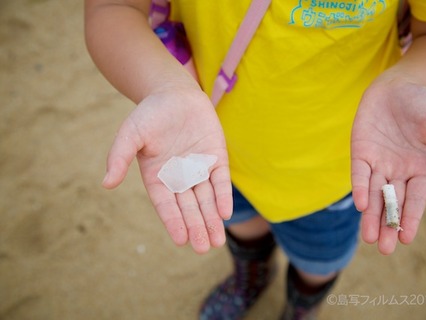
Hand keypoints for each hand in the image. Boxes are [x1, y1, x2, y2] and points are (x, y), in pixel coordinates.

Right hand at [102, 88, 231, 253]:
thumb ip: (119, 158)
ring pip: (206, 199)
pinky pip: (220, 181)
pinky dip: (222, 196)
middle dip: (196, 227)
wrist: (174, 93)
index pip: (166, 205)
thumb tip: (106, 184)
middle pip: (189, 207)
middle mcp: (179, 178)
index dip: (174, 221)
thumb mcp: (130, 134)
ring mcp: (199, 169)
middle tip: (203, 247)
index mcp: (158, 177)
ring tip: (217, 240)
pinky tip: (225, 213)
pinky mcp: (215, 158)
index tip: (181, 240)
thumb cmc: (149, 114)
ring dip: (211, 219)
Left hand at [351, 78, 425, 254]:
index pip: (415, 199)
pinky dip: (359, 188)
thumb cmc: (424, 105)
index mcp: (420, 169)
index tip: (406, 239)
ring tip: (369, 238)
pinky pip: (360, 173)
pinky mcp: (361, 153)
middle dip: (388, 225)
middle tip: (384, 248)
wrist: (398, 87)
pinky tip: (360, 204)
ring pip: (374, 194)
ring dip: (371, 215)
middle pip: (393, 202)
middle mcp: (398, 171)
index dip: (411, 218)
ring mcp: (378, 163)